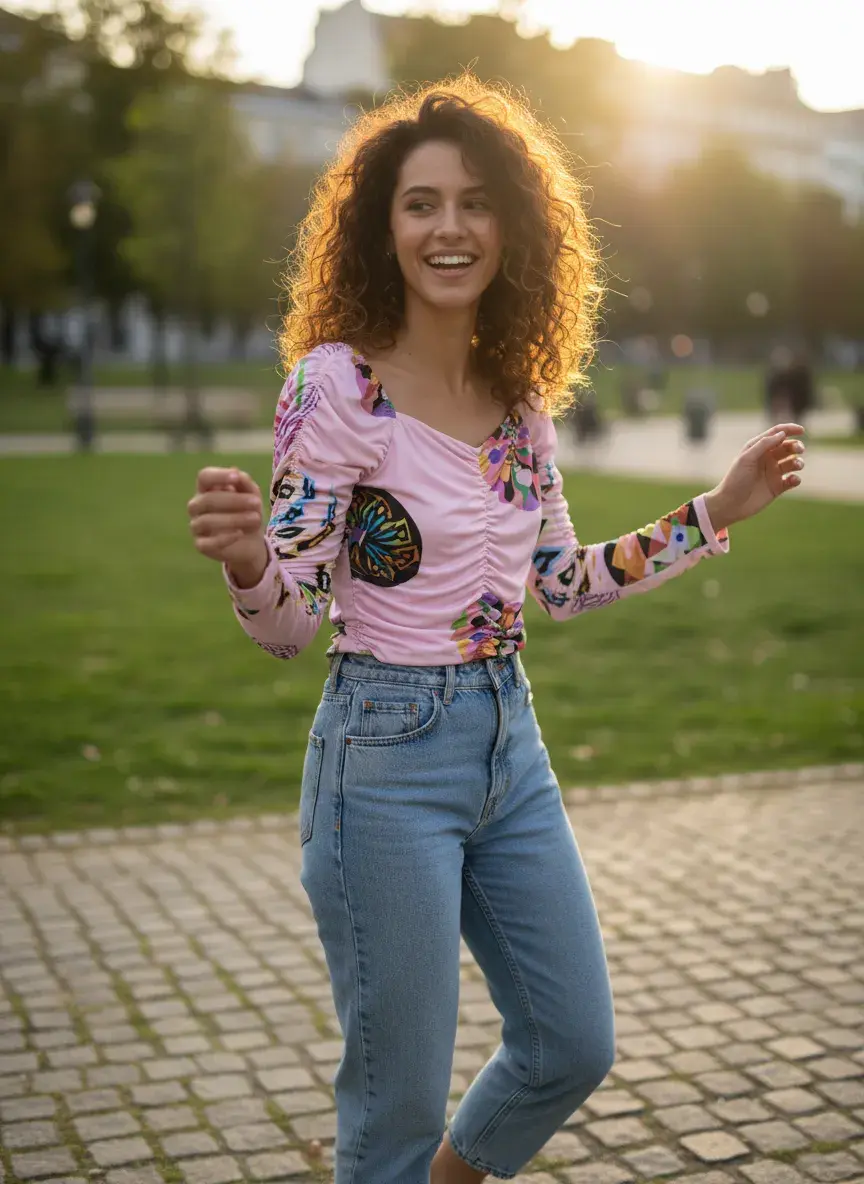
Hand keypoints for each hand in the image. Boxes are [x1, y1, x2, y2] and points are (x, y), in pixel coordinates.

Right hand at [188, 466, 267, 583]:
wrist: (250, 541)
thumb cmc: (247, 512)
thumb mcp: (252, 495)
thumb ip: (245, 483)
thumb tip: (237, 474)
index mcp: (206, 489)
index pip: (204, 477)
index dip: (219, 476)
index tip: (236, 477)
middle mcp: (197, 506)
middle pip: (207, 499)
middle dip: (234, 500)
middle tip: (256, 503)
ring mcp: (196, 526)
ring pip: (207, 521)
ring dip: (234, 519)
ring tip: (255, 518)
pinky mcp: (201, 545)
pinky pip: (207, 542)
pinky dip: (224, 538)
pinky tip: (240, 534)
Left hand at [705, 423, 804, 530]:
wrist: (730, 504)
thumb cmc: (735, 479)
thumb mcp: (747, 458)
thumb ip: (764, 444)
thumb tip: (782, 434)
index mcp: (758, 449)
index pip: (776, 434)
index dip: (789, 429)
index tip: (801, 430)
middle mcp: (767, 459)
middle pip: (787, 447)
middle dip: (796, 446)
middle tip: (799, 449)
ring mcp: (772, 473)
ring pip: (792, 462)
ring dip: (798, 462)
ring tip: (797, 465)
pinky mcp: (777, 487)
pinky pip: (792, 480)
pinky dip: (796, 479)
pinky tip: (792, 480)